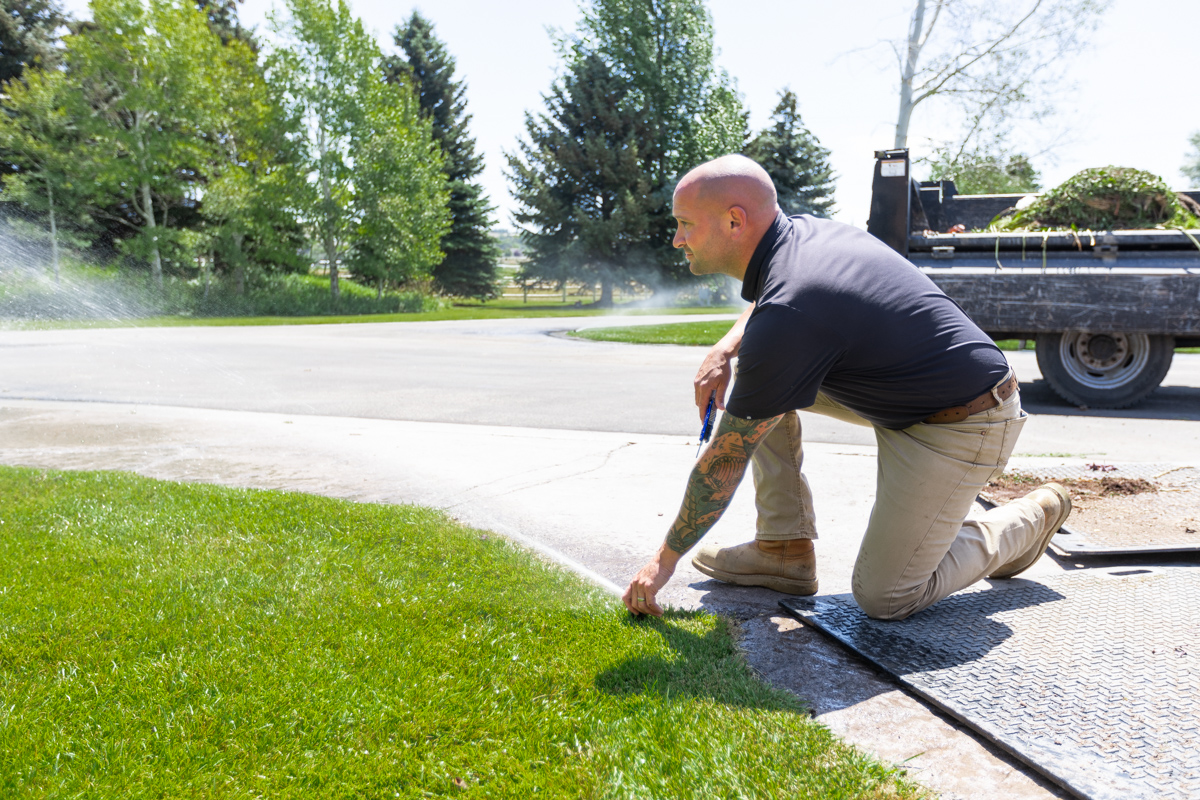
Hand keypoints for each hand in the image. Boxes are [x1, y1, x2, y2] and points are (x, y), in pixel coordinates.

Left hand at [622, 545, 680, 616]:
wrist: (664, 560)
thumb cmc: (658, 568)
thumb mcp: (646, 576)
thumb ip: (642, 585)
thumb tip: (644, 596)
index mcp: (633, 582)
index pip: (625, 597)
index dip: (629, 607)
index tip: (636, 613)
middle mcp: (635, 584)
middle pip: (634, 604)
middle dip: (643, 612)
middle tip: (652, 614)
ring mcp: (641, 585)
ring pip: (642, 605)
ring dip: (650, 612)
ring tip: (658, 614)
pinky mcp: (649, 587)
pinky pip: (650, 603)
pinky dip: (655, 609)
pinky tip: (660, 611)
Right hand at [693, 304, 752, 418]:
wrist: (718, 354)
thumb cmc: (723, 369)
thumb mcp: (724, 383)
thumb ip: (720, 396)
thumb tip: (720, 409)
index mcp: (704, 387)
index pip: (702, 405)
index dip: (703, 415)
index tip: (704, 423)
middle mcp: (698, 385)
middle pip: (699, 403)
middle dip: (704, 409)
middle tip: (712, 414)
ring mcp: (696, 381)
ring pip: (698, 397)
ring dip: (704, 402)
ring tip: (713, 403)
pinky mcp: (697, 378)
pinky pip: (698, 391)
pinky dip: (703, 395)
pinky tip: (711, 394)